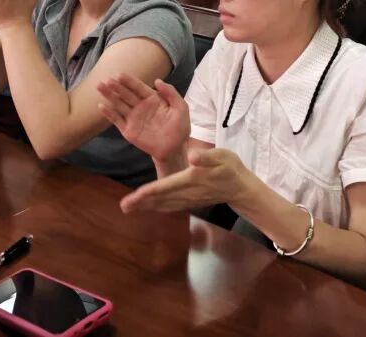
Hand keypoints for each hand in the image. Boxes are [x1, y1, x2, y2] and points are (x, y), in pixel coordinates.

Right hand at [97, 73, 188, 162]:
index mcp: (152, 99)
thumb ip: (171, 93)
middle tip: (106, 80)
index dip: (129, 81)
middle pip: (126, 94)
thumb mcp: (181, 108)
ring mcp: (133, 118)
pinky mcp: (128, 130)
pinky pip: (117, 120)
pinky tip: (101, 106)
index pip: (138, 87)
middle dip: (116, 86)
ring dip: (109, 96)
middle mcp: (141, 107)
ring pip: (119, 104)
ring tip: (100, 86)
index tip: (120, 74)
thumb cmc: (180, 128)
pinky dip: (109, 113)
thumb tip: (157, 80)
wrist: (174, 150)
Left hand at [120, 148, 251, 213]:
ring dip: (146, 206)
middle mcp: (187, 193)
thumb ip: (207, 157)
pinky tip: (147, 207)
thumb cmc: (230, 168)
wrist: (241, 188)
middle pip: (160, 199)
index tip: (134, 196)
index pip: (165, 187)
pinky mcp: (190, 202)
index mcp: (190, 180)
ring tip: (129, 207)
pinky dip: (156, 207)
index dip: (149, 192)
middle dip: (142, 203)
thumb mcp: (222, 157)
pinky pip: (169, 206)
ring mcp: (188, 200)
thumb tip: (193, 157)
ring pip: (163, 204)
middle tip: (123, 206)